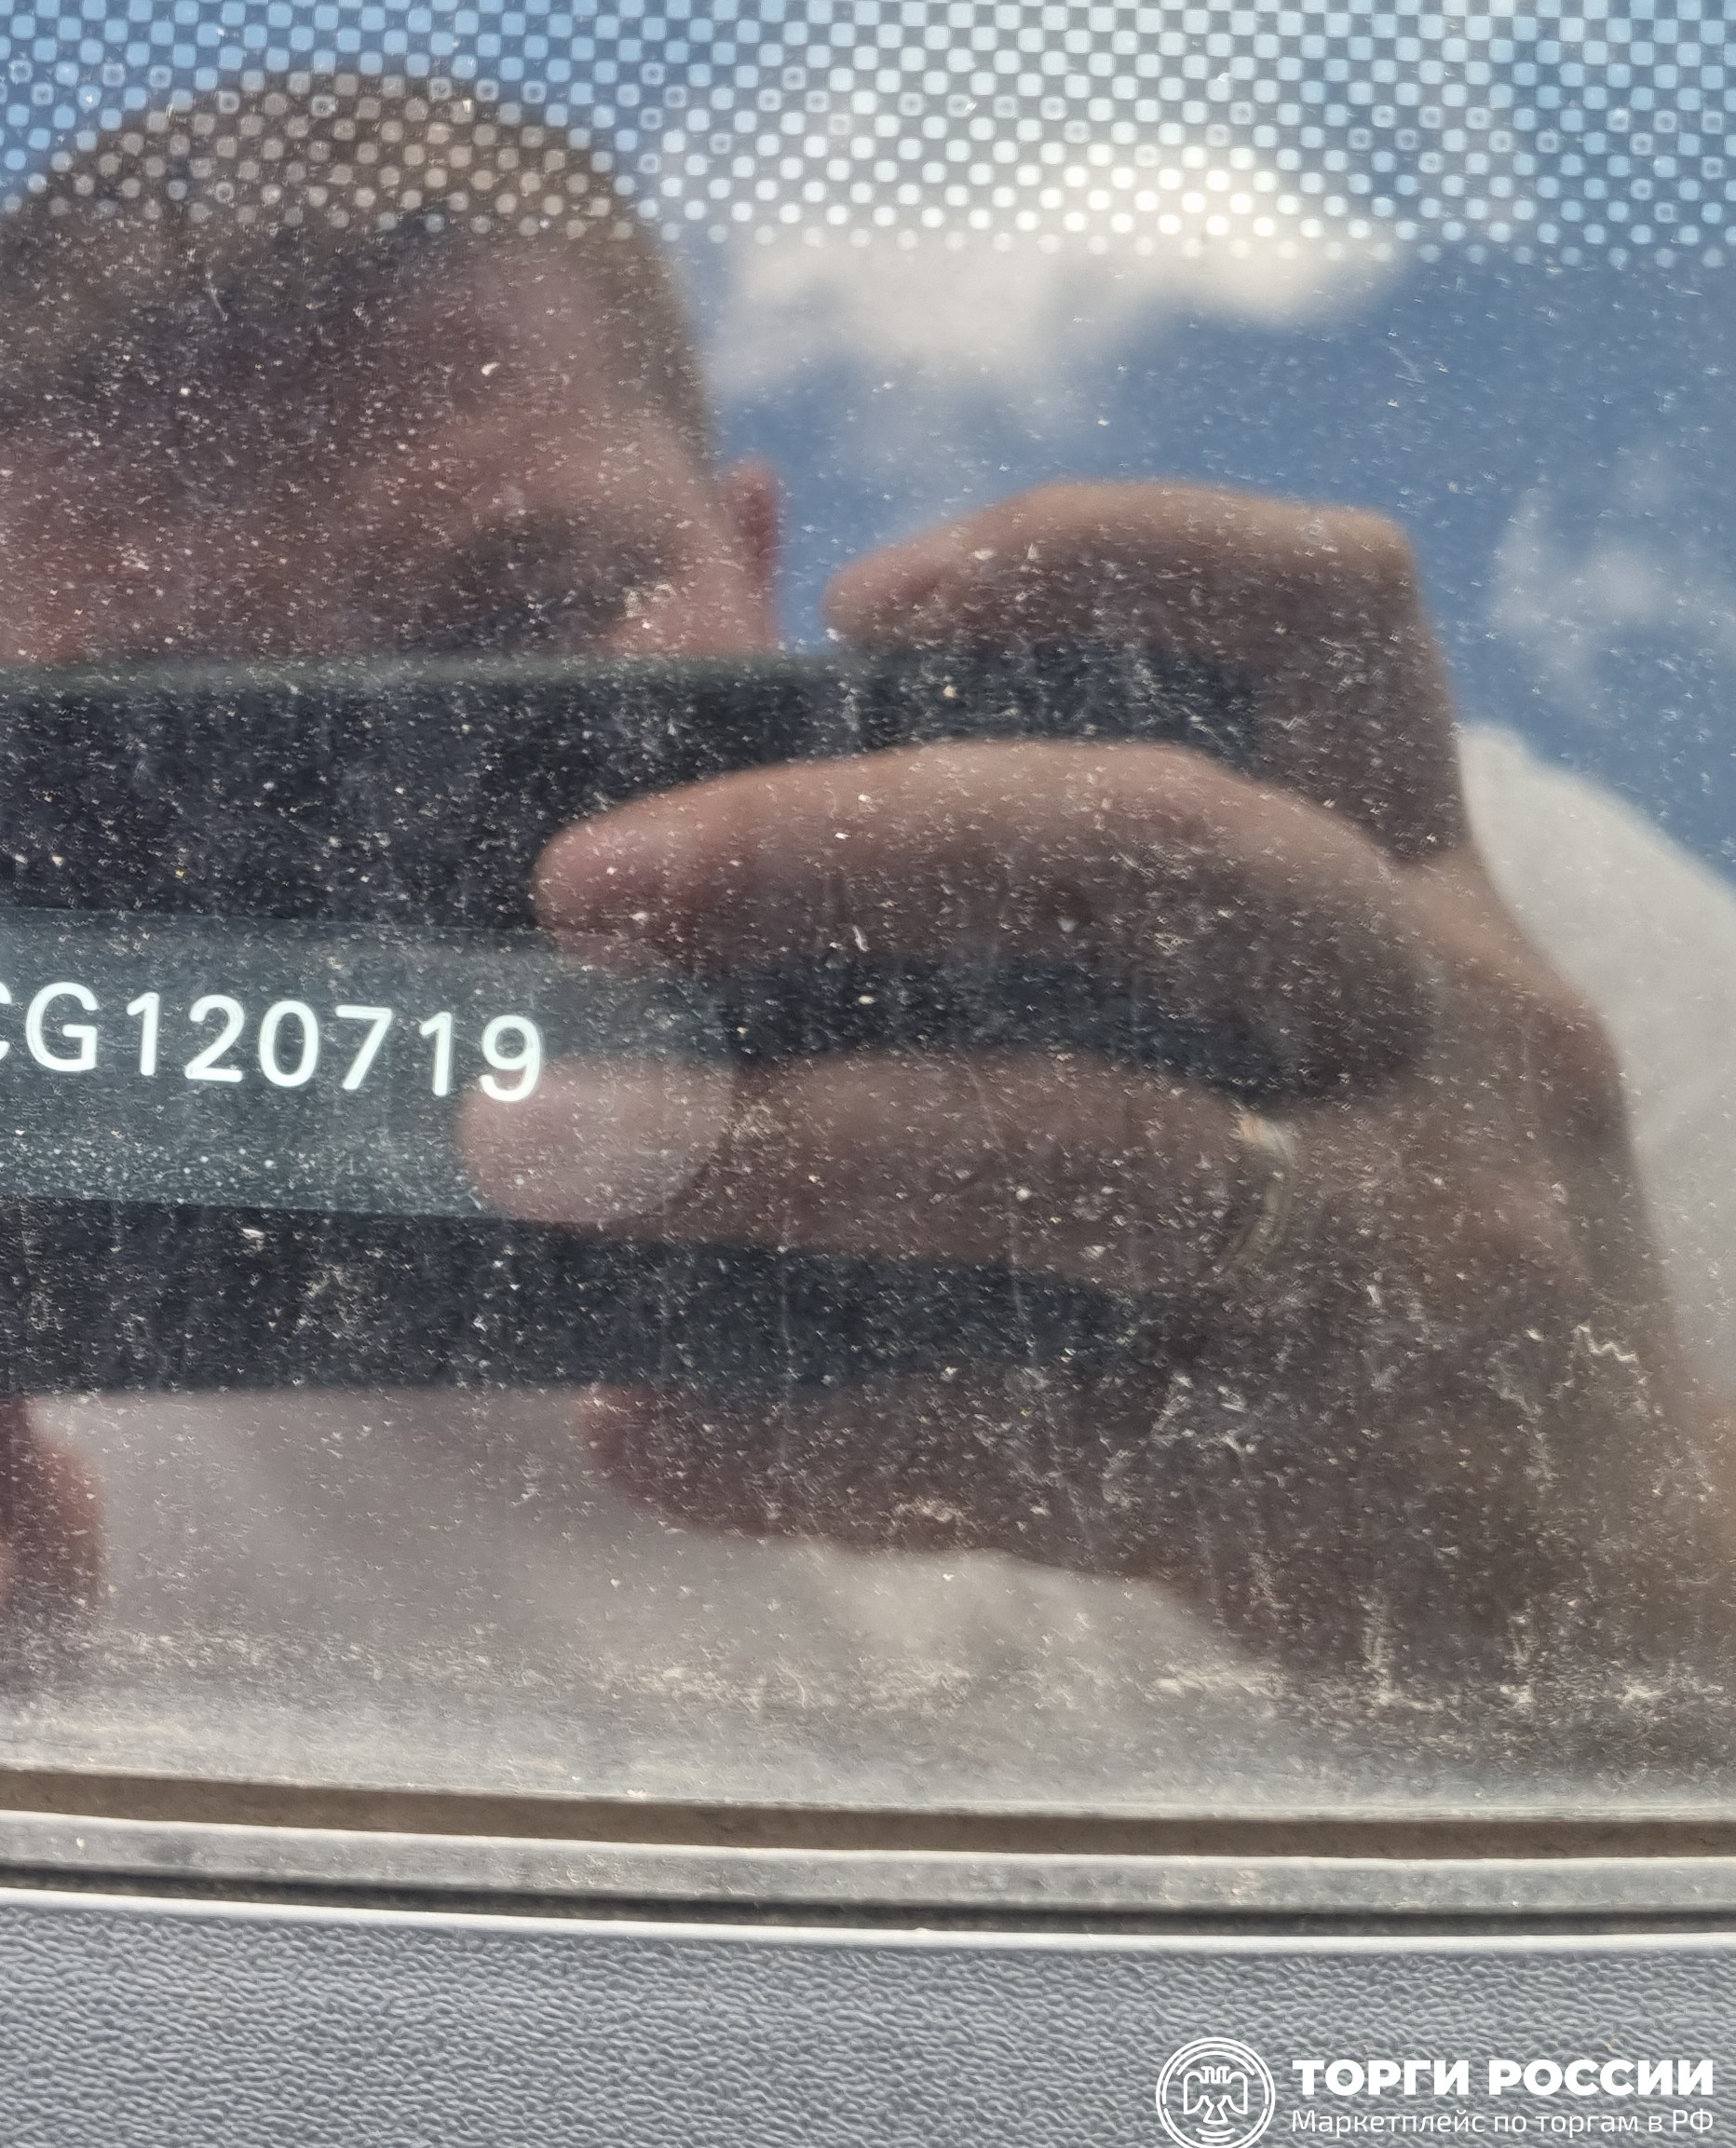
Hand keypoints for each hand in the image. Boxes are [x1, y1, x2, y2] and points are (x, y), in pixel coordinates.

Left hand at [517, 481, 1735, 1705]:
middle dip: (843, 842)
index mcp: (1407, 881)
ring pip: (1095, 1145)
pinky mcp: (1336, 1475)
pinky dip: (805, 1438)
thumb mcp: (1279, 1032)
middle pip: (1166, 848)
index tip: (857, 599)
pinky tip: (637, 1428)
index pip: (1327, 620)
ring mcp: (1412, 1254)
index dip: (1098, 557)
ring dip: (783, 1140)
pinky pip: (1028, 1442)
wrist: (1610, 1590)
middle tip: (583, 884)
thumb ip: (1028, 891)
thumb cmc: (1343, 1237)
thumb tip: (656, 723)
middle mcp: (1441, 1029)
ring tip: (538, 1154)